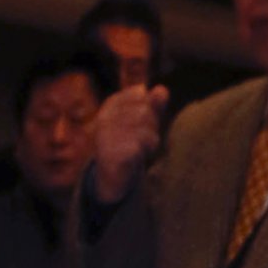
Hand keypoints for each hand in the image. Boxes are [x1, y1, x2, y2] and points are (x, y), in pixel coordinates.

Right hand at [92, 84, 167, 201]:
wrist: (112, 178)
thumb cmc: (129, 143)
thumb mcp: (142, 120)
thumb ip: (153, 104)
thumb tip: (162, 90)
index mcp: (110, 105)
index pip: (140, 93)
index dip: (149, 106)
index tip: (141, 121)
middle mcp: (104, 118)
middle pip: (144, 109)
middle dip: (152, 124)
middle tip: (143, 138)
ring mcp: (107, 137)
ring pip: (146, 127)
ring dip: (151, 140)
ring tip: (141, 148)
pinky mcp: (114, 154)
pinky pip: (143, 145)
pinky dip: (146, 152)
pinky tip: (138, 157)